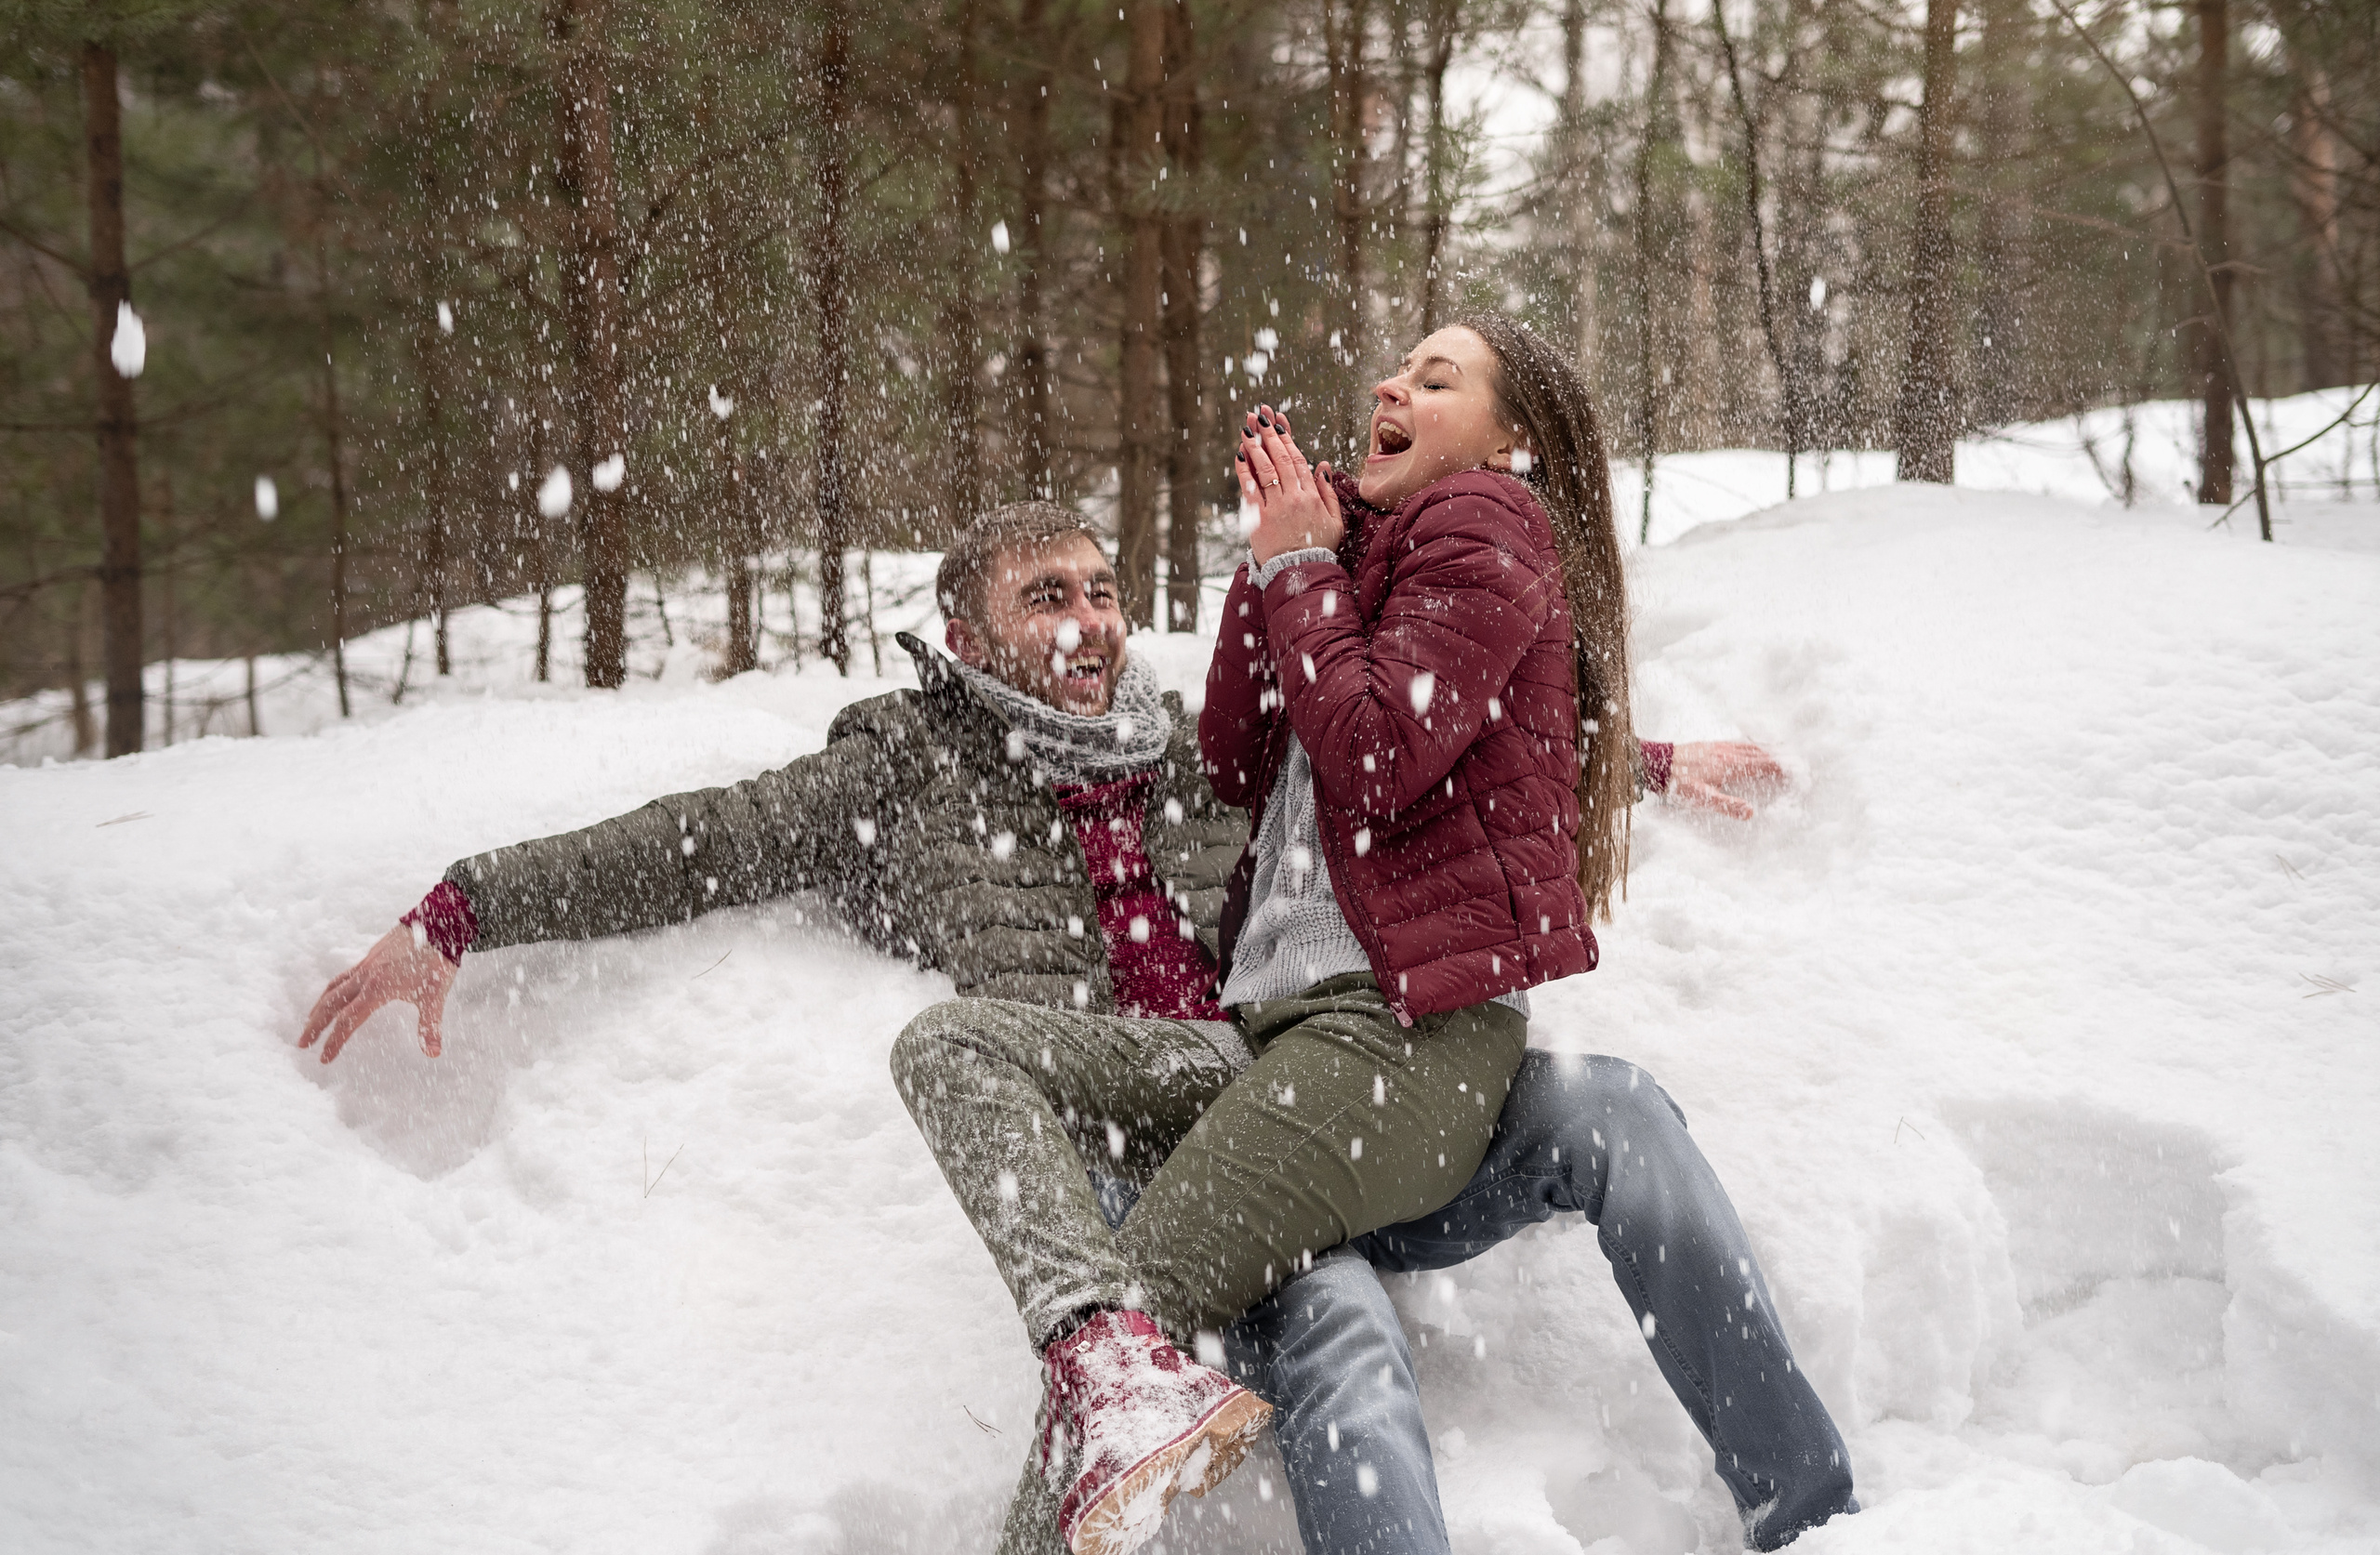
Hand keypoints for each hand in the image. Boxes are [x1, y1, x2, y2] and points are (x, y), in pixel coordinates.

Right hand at [298, 923, 458, 1062]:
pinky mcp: (370, 956)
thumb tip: (433, 1054)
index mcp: (377, 988)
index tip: (324, 1059)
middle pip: (330, 1004)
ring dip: (319, 1007)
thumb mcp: (435, 995)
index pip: (348, 1020)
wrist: (436, 924)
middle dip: (315, 1025)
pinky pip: (343, 976)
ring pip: (333, 988)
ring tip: (310, 1021)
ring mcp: (365, 965)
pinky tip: (334, 995)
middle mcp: (365, 976)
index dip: (335, 1041)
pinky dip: (332, 989)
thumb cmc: (437, 960)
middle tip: (301, 1044)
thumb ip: (430, 1025)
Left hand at [1235, 405, 1344, 564]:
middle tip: (1260, 415)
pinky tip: (1240, 454)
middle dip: (1269, 434)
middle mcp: (1293, 498)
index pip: (1297, 460)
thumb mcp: (1334, 520)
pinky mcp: (1258, 519)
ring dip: (1255, 446)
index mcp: (1311, 496)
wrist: (1300, 573)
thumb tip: (1322, 464)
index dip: (1287, 438)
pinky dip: (1245, 471)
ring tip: (1247, 427)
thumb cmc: (1318, 547)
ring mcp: (1275, 508)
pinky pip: (1250, 490)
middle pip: (1280, 459)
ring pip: (1264, 470)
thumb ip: (1328, 491)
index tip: (1278, 422)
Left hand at [1666, 740, 1786, 819]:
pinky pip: (1737, 742)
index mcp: (1730, 766)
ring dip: (1767, 749)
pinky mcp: (1710, 745)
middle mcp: (1728, 753)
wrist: (1657, 763)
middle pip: (1760, 753)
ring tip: (1781, 750)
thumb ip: (1727, 805)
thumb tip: (1751, 812)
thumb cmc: (1679, 783)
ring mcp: (1719, 747)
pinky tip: (1750, 745)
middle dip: (1780, 757)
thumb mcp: (1703, 799)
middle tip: (1796, 759)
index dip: (1781, 768)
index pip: (1763, 766)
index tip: (1797, 770)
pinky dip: (1751, 744)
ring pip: (1750, 746)